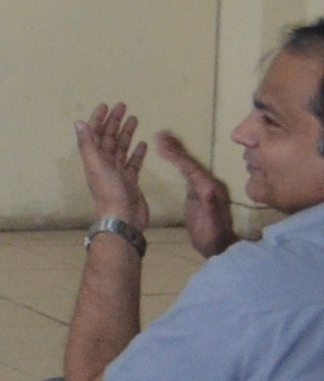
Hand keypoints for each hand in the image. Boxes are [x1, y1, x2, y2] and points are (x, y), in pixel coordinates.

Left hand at [76, 103, 151, 231]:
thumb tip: (78, 122)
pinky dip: (136, 152)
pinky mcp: (130, 180)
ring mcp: (117, 172)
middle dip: (114, 121)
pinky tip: (142, 143)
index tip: (105, 105)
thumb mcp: (96, 165)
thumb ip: (87, 144)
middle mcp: (104, 163)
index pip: (94, 133)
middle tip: (122, 106)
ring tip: (134, 118)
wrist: (123, 217)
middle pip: (108, 137)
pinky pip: (133, 162)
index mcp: (94, 158)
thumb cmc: (109, 191)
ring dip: (126, 133)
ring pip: (121, 147)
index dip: (98, 119)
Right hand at [158, 129, 236, 248]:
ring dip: (176, 151)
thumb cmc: (211, 235)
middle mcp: (209, 183)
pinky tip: (171, 157)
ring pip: (189, 164)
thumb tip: (204, 187)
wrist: (219, 246)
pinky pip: (187, 172)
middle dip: (176, 147)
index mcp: (210, 187)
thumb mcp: (209, 220)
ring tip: (162, 139)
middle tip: (161, 133)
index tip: (162, 143)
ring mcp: (204, 187)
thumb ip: (207, 204)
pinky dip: (177, 162)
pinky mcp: (198, 191)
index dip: (177, 155)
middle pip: (191, 161)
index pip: (191, 167)